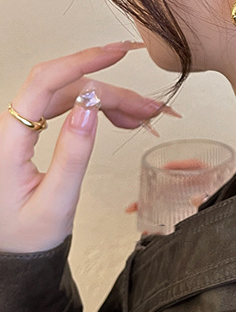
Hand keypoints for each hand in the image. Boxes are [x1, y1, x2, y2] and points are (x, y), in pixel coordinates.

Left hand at [0, 42, 180, 253]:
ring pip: (73, 95)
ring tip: (142, 116)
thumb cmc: (27, 237)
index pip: (44, 82)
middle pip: (68, 88)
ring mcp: (24, 127)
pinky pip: (71, 106)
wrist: (15, 256)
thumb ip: (72, 154)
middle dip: (111, 91)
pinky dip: (101, 109)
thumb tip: (88, 108)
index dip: (81, 61)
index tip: (114, 54)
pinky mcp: (35, 131)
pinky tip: (122, 119)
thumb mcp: (54, 203)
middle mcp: (13, 128)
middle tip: (146, 107)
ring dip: (111, 101)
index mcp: (8, 142)